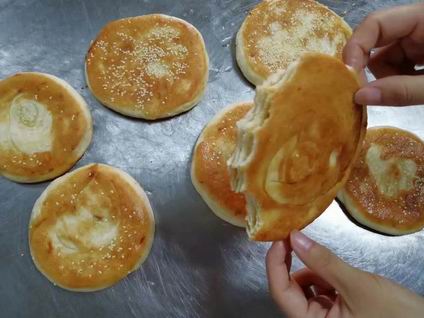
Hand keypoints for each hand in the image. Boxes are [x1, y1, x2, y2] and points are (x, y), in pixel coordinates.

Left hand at [266, 231, 423, 317]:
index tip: (280, 239)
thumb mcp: (357, 285)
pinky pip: (320, 290)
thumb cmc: (396, 315)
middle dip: (293, 265)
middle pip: (290, 290)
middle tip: (297, 239)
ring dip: (312, 271)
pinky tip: (336, 272)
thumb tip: (295, 238)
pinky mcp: (337, 313)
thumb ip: (323, 261)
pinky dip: (324, 276)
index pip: (280, 293)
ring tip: (331, 264)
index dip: (275, 264)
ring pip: (305, 289)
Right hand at [343, 3, 423, 105]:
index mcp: (423, 18)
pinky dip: (398, 82)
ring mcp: (419, 39)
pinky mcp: (420, 54)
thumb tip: (359, 97)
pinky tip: (415, 90)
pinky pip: (396, 67)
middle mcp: (416, 25)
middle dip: (372, 71)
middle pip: (376, 44)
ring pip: (385, 59)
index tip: (348, 79)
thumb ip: (402, 91)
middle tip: (369, 96)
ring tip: (412, 93)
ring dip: (389, 80)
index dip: (356, 48)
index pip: (375, 23)